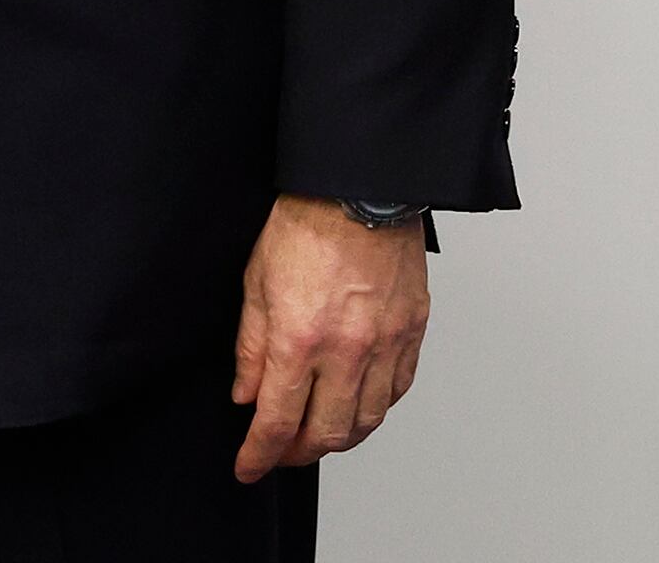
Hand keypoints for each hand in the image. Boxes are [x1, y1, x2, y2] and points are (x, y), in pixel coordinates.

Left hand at [231, 196, 429, 480]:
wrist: (358, 190)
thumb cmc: (304, 226)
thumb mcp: (255, 284)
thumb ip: (251, 348)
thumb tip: (246, 395)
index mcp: (300, 338)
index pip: (278, 420)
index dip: (260, 454)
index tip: (249, 467)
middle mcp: (347, 351)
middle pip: (327, 433)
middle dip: (299, 453)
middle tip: (281, 452)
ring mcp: (386, 345)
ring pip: (367, 421)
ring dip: (339, 438)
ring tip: (318, 434)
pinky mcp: (412, 333)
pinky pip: (397, 391)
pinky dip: (375, 408)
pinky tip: (358, 405)